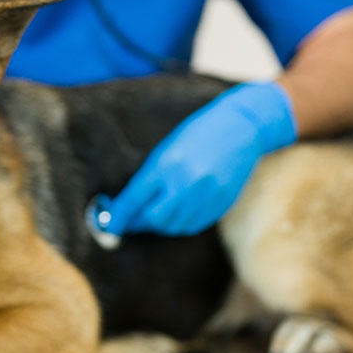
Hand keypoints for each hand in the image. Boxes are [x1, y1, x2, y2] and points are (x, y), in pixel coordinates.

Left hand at [89, 81, 296, 238]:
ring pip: (173, 225)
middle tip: (130, 221)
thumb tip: (130, 205)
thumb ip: (150, 177)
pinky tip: (175, 215)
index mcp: (168, 164)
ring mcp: (207, 195)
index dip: (119, 215)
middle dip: (138, 222)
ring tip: (153, 215)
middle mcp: (187, 182)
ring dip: (159, 225)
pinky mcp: (221, 204)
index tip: (109, 225)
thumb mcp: (168, 148)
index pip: (135, 199)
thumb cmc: (199, 133)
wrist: (243, 127)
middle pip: (154, 218)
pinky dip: (179, 225)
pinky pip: (193, 225)